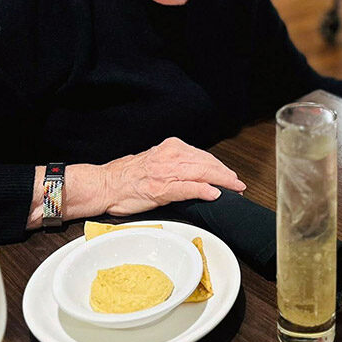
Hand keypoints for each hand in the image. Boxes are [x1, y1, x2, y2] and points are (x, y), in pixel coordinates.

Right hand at [99, 137, 245, 215]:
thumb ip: (175, 165)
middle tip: (238, 184)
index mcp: (170, 148)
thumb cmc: (126, 177)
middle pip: (206, 163)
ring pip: (202, 173)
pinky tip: (214, 194)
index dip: (219, 167)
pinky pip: (188, 187)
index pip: (202, 156)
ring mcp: (166, 171)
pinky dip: (203, 190)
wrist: (104, 185)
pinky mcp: (161, 188)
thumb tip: (195, 174)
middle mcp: (170, 156)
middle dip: (225, 175)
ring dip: (222, 182)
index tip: (229, 176)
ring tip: (233, 189)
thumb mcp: (155, 162)